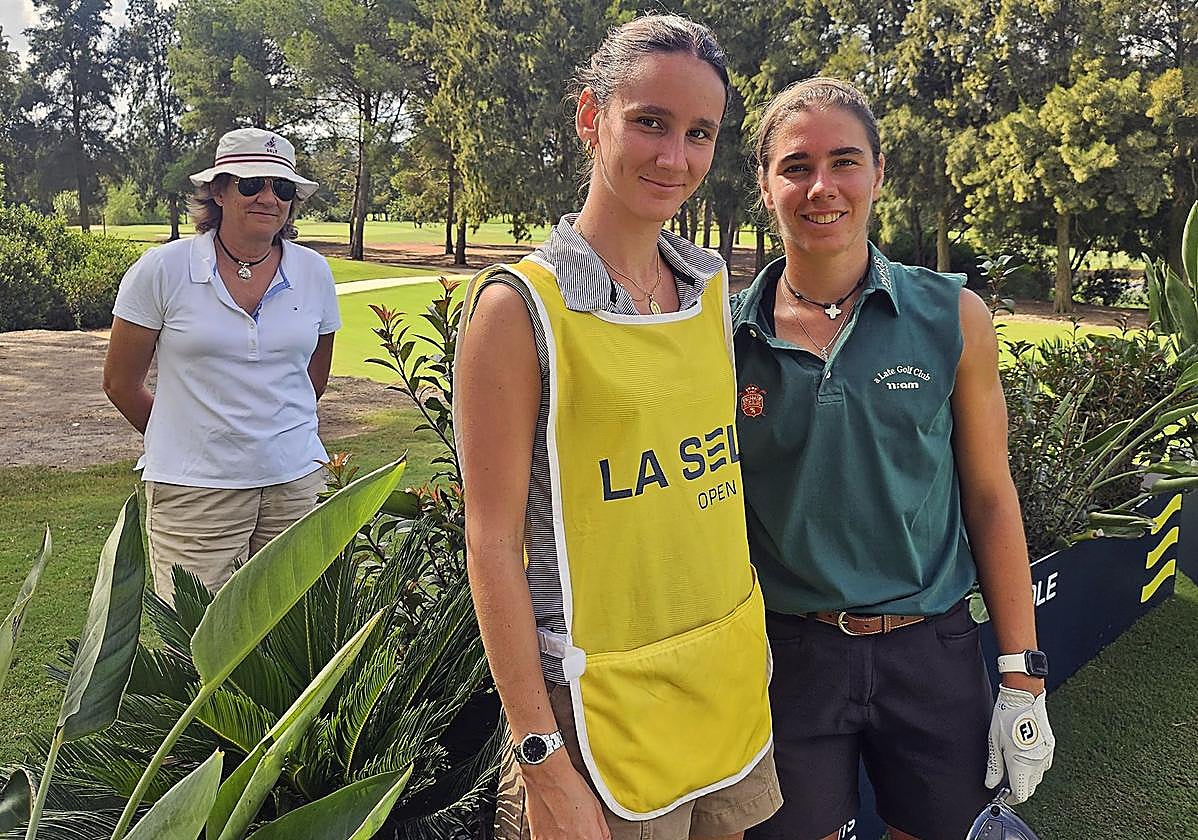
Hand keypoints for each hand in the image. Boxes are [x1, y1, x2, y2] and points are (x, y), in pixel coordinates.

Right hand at [523, 752, 611, 839]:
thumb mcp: (596, 806)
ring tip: (562, 824)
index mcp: (590, 836)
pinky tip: (552, 824)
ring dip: (564, 836)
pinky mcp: (538, 839)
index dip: (591, 837)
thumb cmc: (570, 785)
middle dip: (578, 836)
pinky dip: (551, 836)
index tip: (588, 834)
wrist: (548, 774)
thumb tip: (603, 839)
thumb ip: (602, 829)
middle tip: (575, 827)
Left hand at [985, 685, 1054, 803]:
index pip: (1021, 794)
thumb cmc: (1006, 716)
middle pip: (1031, 788)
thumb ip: (994, 766)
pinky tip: (1023, 757)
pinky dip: (1034, 768)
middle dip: (1019, 788)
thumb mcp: (994, 742)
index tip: (1003, 795)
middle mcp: (1037, 763)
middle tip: (1005, 780)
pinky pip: (1044, 766)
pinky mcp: (1051, 748)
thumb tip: (990, 784)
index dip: (1011, 798)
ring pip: (1038, 778)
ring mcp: (1046, 756)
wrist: (1025, 697)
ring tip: (1012, 765)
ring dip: (1027, 778)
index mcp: (1021, 764)